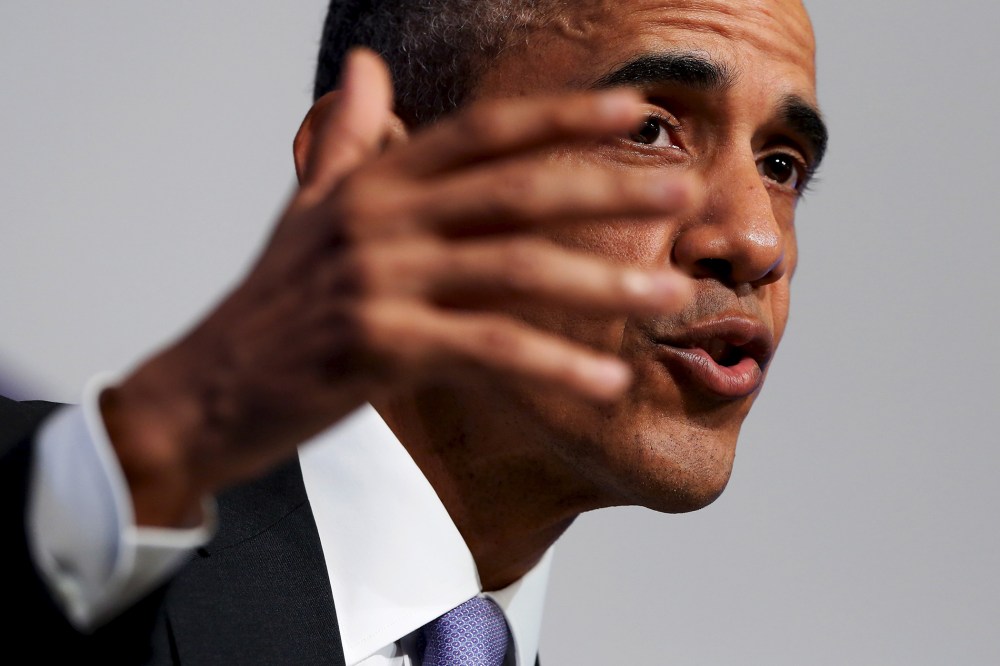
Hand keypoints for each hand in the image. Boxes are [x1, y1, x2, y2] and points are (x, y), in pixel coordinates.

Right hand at [100, 49, 689, 525]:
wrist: (204, 391)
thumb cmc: (270, 307)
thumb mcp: (308, 212)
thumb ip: (350, 142)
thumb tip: (367, 70)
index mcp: (371, 184)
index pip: (482, 135)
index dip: (561, 120)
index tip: (633, 114)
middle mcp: (377, 221)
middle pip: (514, 192)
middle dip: (605, 189)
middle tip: (682, 192)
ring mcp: (377, 283)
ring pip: (514, 271)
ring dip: (600, 283)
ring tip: (667, 294)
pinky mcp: (378, 349)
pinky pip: (488, 351)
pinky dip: (553, 365)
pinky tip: (605, 379)